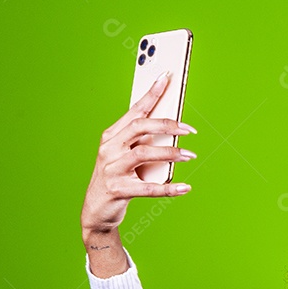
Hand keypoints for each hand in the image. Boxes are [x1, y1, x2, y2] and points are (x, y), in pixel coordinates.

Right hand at [81, 71, 196, 239]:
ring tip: (190, 155)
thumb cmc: (117, 179)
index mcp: (111, 136)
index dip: (151, 93)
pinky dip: (169, 188)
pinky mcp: (118, 190)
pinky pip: (149, 188)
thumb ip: (142, 142)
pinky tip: (185, 187)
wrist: (97, 211)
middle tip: (190, 129)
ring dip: (171, 153)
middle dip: (167, 124)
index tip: (167, 77)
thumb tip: (173, 127)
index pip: (134, 110)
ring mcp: (112, 169)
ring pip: (144, 154)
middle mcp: (109, 148)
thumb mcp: (125, 156)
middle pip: (140, 127)